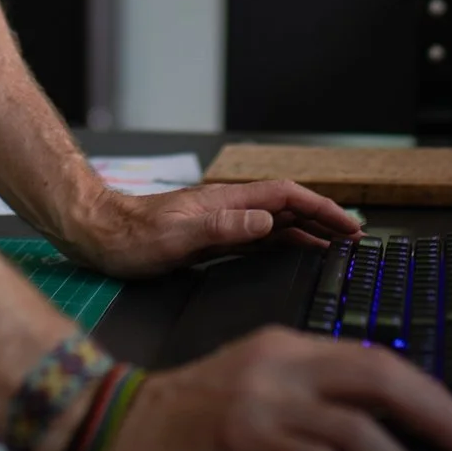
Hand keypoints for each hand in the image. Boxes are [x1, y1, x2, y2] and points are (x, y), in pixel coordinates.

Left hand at [63, 182, 360, 279]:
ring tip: (335, 245)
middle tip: (354, 237)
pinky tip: (292, 253)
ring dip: (308, 231)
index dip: (321, 208)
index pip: (286, 197)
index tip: (348, 224)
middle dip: (323, 218)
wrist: (98, 236)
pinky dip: (283, 243)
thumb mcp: (178, 237)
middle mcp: (228, 208)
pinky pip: (258, 238)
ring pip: (276, 222)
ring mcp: (220, 223)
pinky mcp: (211, 239)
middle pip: (287, 207)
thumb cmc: (130, 239)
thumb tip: (266, 221)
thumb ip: (223, 229)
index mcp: (226, 202)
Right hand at [82, 327, 451, 450]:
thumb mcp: (254, 388)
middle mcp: (280, 363)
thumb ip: (309, 398)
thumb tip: (381, 436)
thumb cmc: (184, 419)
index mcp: (288, 346)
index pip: (377, 358)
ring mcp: (260, 399)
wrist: (109, 426)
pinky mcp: (240, 439)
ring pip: (358, 428)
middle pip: (382, 378)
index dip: (429, 392)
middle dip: (440, 418)